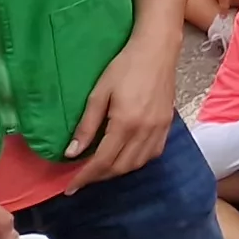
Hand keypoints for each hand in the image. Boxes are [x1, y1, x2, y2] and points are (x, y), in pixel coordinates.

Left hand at [64, 37, 184, 181]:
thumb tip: (71, 153)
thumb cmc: (124, 67)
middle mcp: (145, 130)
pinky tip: (126, 156)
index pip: (102, 160)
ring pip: (138, 163)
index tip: (71, 188)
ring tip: (102, 168)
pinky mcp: (167, 124)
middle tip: (83, 177)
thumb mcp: (99, 93)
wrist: (157, 50)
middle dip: (100, 176)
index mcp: (125, 123)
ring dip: (118, 171)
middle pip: (121, 167)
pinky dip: (137, 161)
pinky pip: (153, 153)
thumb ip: (86, 125)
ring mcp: (159, 129)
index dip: (85, 177)